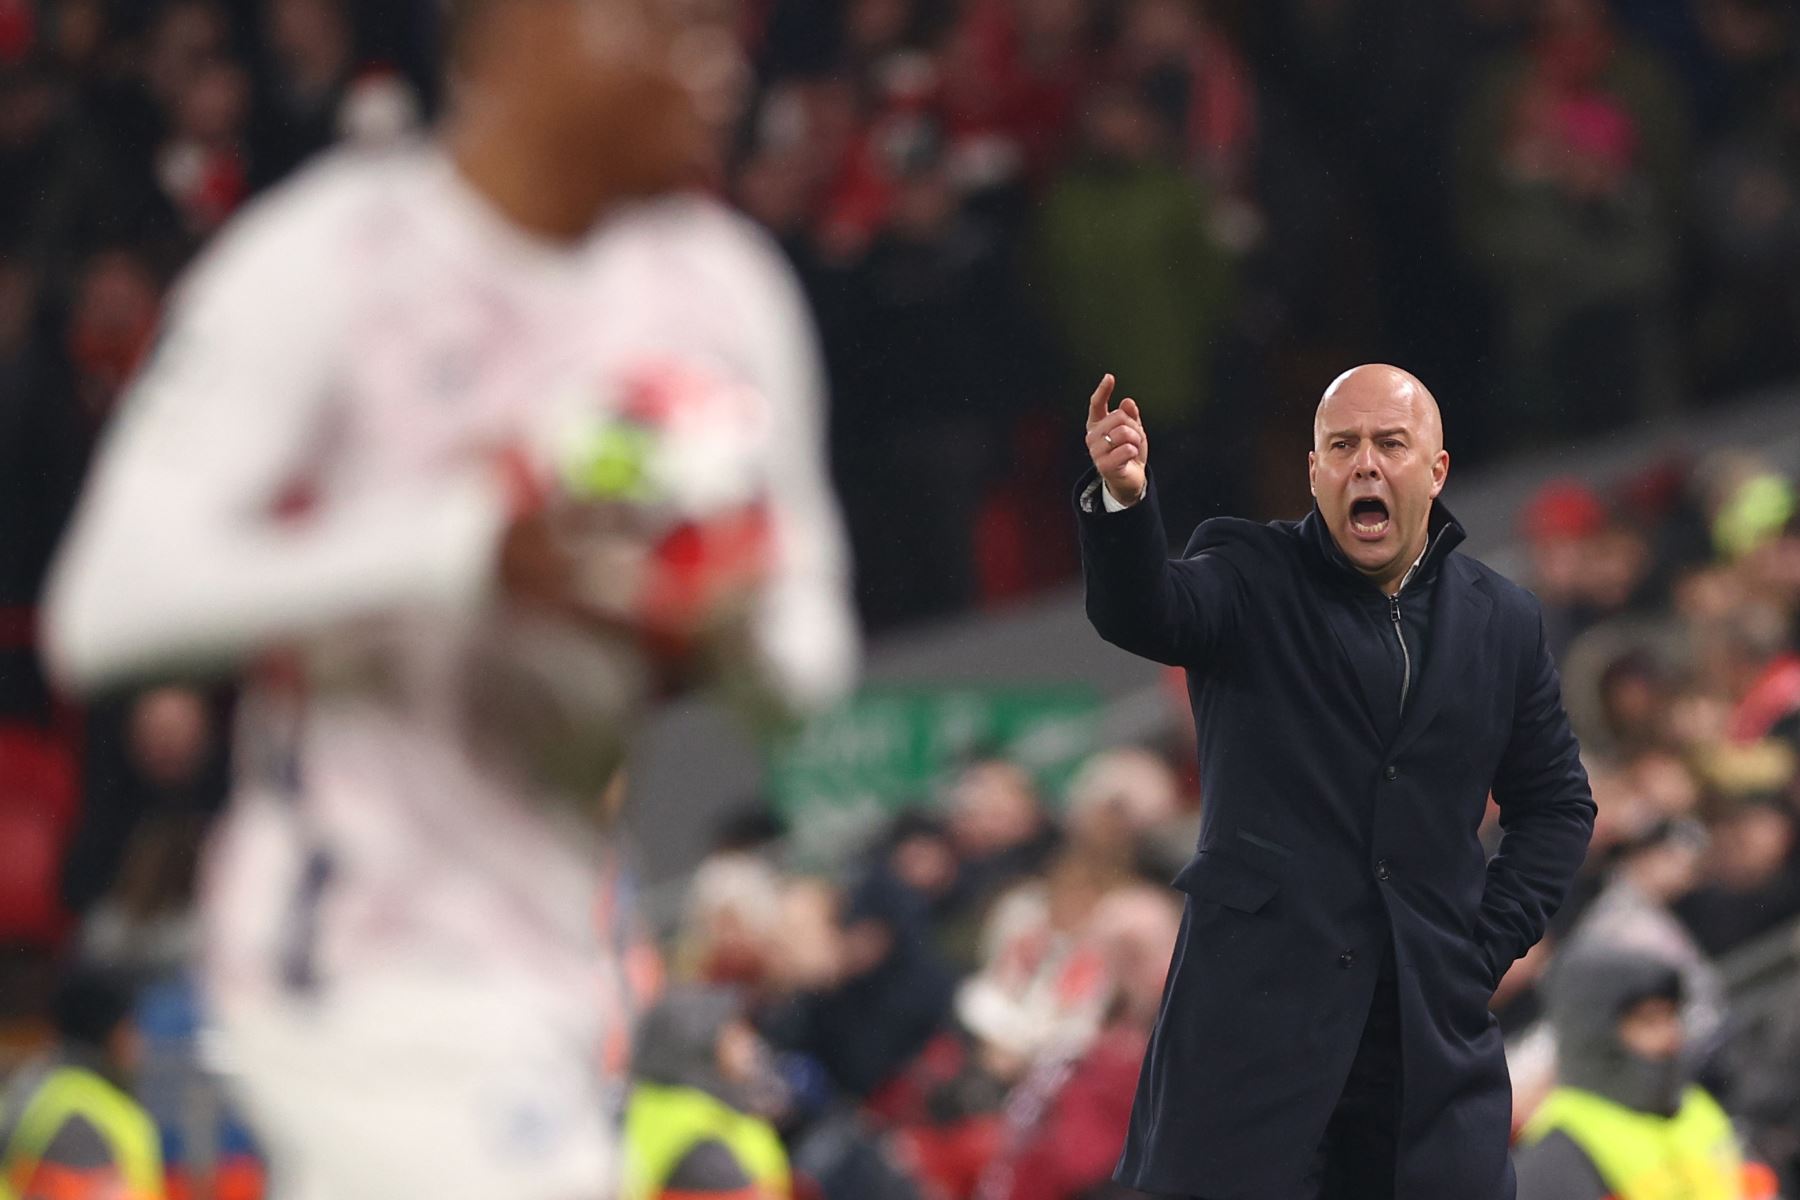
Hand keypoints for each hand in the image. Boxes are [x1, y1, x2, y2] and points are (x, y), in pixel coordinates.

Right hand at [1084, 373, 1147, 505]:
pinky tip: (1130, 458)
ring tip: (1132, 449)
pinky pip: (1126, 449)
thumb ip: (1130, 416)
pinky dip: (1134, 452)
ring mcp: (1096, 451)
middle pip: (1118, 417)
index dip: (1103, 391)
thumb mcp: (1133, 430)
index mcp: (1097, 426)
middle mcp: (1092, 437)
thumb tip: (1127, 402)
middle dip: (1134, 426)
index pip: (1096, 404)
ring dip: (1136, 440)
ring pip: (1124, 432)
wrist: (1130, 479)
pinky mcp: (1104, 465)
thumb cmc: (1129, 453)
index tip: (1109, 378)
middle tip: (1134, 438)